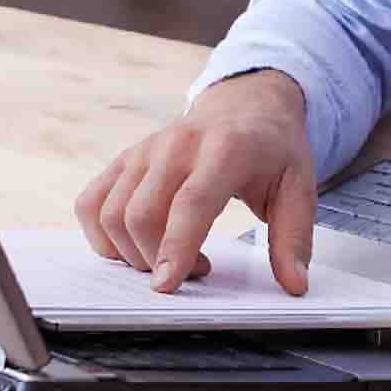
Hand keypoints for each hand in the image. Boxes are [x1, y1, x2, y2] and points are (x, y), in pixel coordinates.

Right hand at [73, 70, 316, 294]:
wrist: (246, 105)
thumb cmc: (272, 150)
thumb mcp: (300, 187)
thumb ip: (294, 237)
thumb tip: (294, 284)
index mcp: (225, 148)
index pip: (191, 201)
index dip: (175, 246)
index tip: (166, 285)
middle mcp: (177, 143)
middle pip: (142, 213)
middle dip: (155, 259)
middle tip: (194, 272)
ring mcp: (144, 149)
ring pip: (110, 212)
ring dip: (130, 253)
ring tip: (169, 257)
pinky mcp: (124, 159)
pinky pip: (91, 202)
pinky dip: (101, 234)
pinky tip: (131, 246)